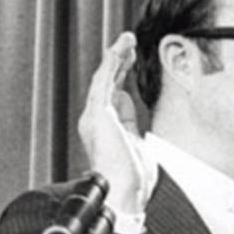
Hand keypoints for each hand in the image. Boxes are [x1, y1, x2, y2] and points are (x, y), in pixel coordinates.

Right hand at [76, 33, 149, 216]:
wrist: (124, 194)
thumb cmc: (133, 179)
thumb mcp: (137, 146)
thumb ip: (134, 128)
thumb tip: (133, 111)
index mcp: (105, 130)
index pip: (113, 95)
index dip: (122, 76)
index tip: (132, 59)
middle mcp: (96, 121)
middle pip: (107, 83)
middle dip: (119, 62)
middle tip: (130, 43)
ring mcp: (95, 117)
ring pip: (104, 78)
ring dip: (116, 56)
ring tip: (127, 39)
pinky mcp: (98, 113)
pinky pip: (105, 80)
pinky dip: (113, 62)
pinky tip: (121, 48)